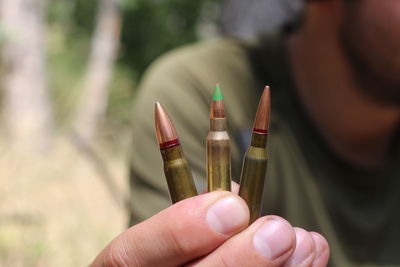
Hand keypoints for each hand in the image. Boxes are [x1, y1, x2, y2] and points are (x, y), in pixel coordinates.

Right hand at [91, 191, 328, 266]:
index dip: (179, 231)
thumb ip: (191, 211)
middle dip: (237, 262)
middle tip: (278, 231)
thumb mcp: (167, 231)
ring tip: (304, 242)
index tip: (231, 206)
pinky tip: (309, 259)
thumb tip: (237, 195)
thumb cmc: (173, 254)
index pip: (133, 255)